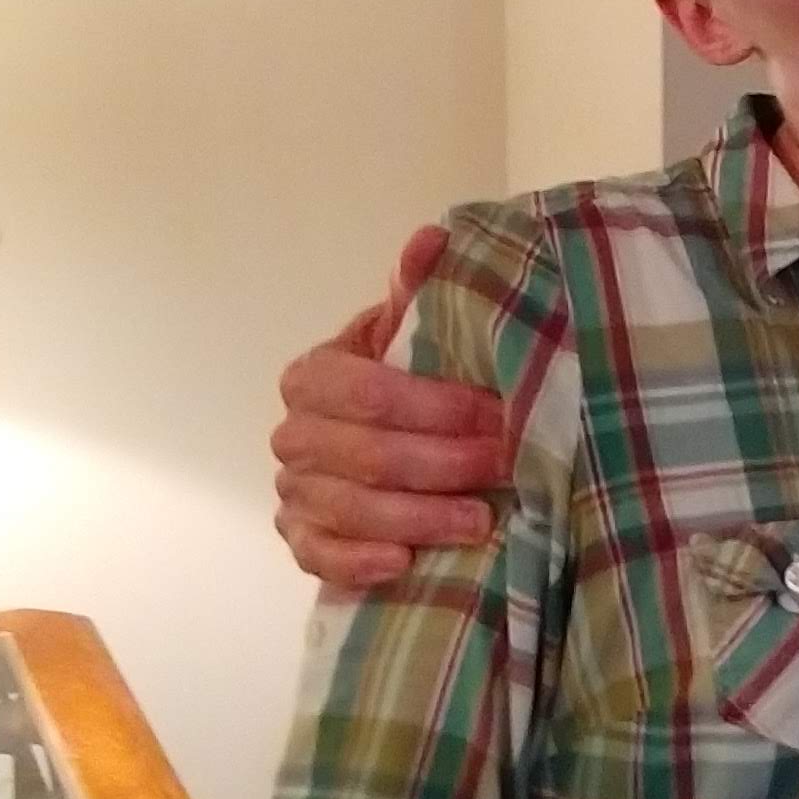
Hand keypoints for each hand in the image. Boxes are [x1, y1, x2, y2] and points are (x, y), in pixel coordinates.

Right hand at [272, 227, 509, 589]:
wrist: (376, 442)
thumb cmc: (402, 385)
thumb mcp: (409, 336)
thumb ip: (416, 290)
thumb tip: (434, 237)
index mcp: (314, 376)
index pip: (368, 392)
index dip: (437, 406)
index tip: (499, 414)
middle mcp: (293, 434)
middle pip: (366, 455)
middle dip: (443, 463)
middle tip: (505, 466)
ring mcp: (292, 491)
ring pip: (349, 509)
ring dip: (419, 517)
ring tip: (481, 521)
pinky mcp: (299, 540)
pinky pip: (320, 558)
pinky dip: (360, 562)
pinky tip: (405, 562)